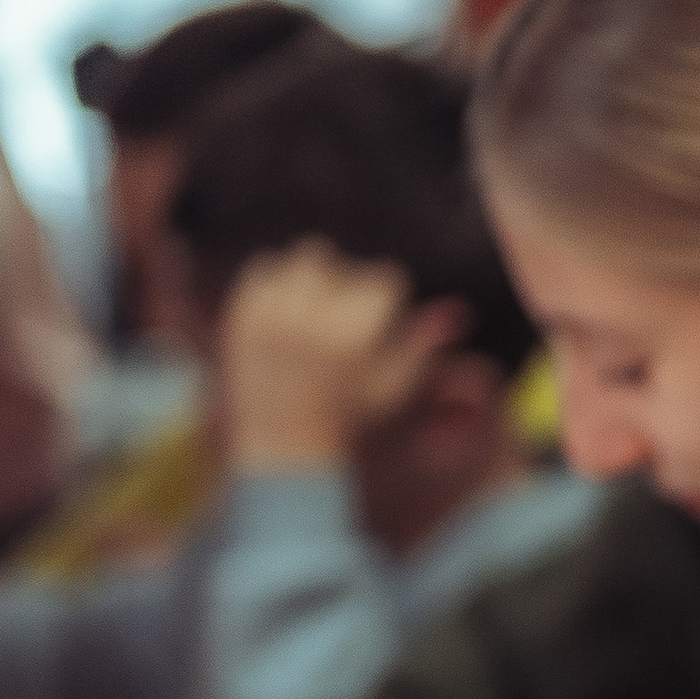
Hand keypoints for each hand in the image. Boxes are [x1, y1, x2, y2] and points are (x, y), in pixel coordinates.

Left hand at [216, 244, 466, 474]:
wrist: (283, 442)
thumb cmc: (350, 417)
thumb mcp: (395, 386)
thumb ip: (424, 346)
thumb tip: (457, 310)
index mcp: (354, 332)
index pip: (385, 278)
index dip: (387, 301)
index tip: (378, 324)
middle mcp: (312, 315)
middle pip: (344, 263)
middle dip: (350, 286)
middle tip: (345, 319)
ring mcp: (272, 311)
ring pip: (305, 257)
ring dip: (317, 277)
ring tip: (317, 309)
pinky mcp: (242, 312)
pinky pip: (266, 266)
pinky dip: (280, 281)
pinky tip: (288, 310)